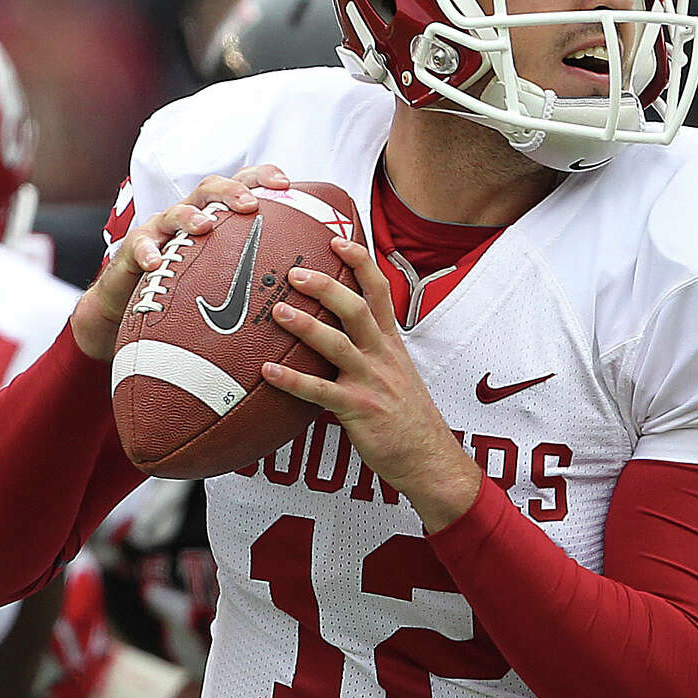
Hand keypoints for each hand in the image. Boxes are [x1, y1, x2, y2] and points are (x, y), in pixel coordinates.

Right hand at [70, 166, 287, 361]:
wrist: (138, 300)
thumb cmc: (192, 282)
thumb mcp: (228, 272)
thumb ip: (262, 268)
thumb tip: (310, 278)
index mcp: (217, 214)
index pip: (241, 184)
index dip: (262, 177)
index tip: (285, 184)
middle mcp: (190, 214)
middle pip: (209, 189)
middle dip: (230, 191)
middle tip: (249, 205)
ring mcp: (162, 229)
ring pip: (175, 211)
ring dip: (190, 215)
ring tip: (205, 226)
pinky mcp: (135, 248)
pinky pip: (140, 244)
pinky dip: (148, 252)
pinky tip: (157, 263)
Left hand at [261, 238, 482, 531]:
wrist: (429, 458)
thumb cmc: (407, 418)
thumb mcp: (397, 373)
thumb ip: (371, 350)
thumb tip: (337, 333)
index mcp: (391, 343)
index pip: (379, 291)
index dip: (359, 262)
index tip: (337, 238)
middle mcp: (382, 356)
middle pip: (356, 309)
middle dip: (326, 286)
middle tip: (296, 271)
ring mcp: (371, 382)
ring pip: (338, 344)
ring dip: (306, 326)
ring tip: (277, 311)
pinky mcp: (359, 410)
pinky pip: (320, 392)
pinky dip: (292, 380)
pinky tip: (267, 371)